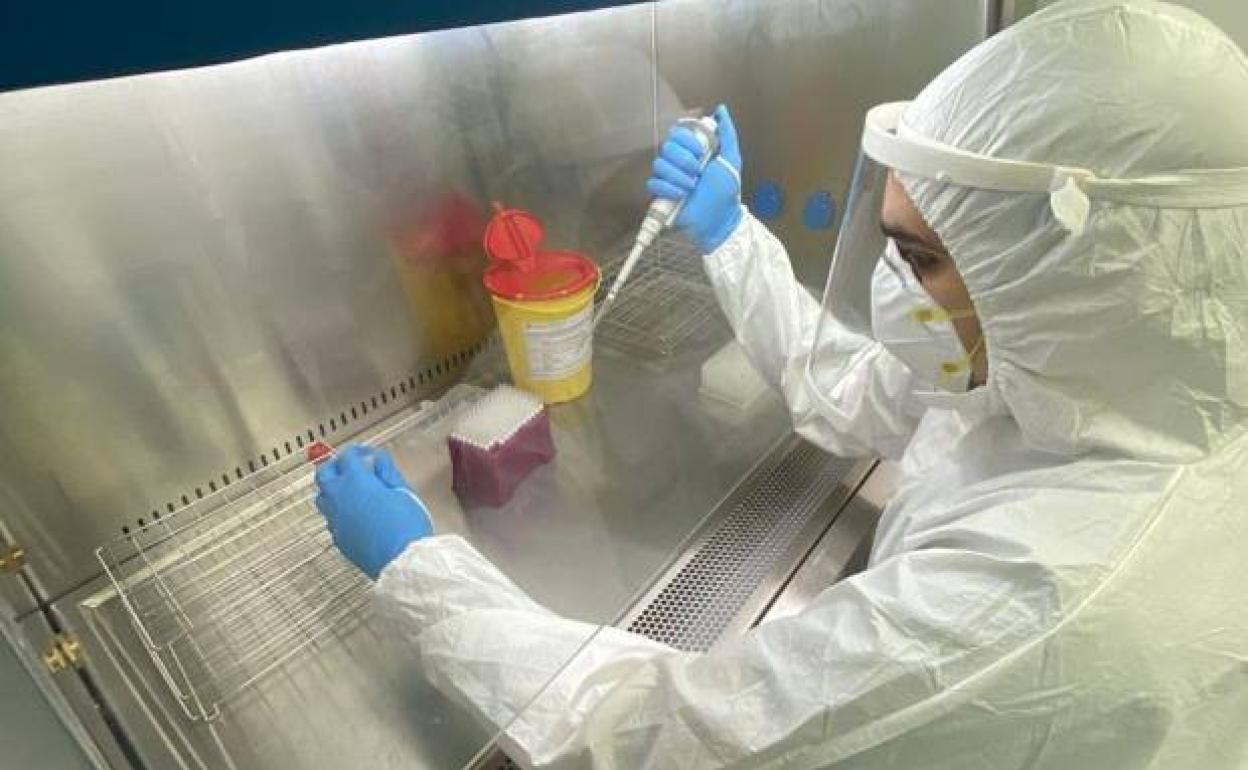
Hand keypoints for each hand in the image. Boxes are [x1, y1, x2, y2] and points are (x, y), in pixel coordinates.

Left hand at [314, 445, 433, 579]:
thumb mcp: (403, 491)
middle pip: (324, 474)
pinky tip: (351, 513)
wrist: (402, 561)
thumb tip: (378, 460)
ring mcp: (335, 520)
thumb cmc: (406, 526)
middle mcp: (339, 498)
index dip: (358, 451)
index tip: (366, 453)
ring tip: (347, 489)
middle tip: (349, 465)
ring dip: (331, 488)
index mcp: (355, 481)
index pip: (348, 457)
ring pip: (322, 497)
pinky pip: (330, 518)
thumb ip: (387, 472)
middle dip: (335, 465)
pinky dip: (337, 510)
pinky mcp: (338, 538)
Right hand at [646, 104, 743, 252]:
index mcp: (693, 151)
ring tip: (693, 187)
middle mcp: (679, 162)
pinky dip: (668, 189)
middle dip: (684, 160)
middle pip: (666, 147)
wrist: (719, 221)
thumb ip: (727, 134)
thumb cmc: (726, 193)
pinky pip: (653, 184)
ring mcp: (669, 178)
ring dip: (678, 176)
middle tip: (698, 172)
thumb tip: (721, 110)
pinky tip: (682, 195)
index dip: (687, 141)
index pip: (678, 133)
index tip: (702, 152)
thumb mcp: (732, 160)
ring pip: (659, 165)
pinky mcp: (661, 194)